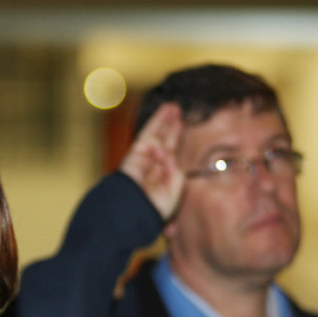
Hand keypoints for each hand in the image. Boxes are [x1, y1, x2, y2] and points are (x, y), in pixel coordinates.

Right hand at [119, 103, 183, 219]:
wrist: (135, 209)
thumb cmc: (154, 205)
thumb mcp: (174, 190)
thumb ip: (176, 172)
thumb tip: (169, 157)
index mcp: (162, 174)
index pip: (170, 151)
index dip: (175, 138)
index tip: (181, 126)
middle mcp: (152, 163)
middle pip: (163, 140)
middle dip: (170, 127)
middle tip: (177, 111)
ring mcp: (144, 157)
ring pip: (155, 134)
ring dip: (163, 120)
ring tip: (172, 107)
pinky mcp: (136, 152)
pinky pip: (147, 136)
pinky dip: (157, 129)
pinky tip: (166, 122)